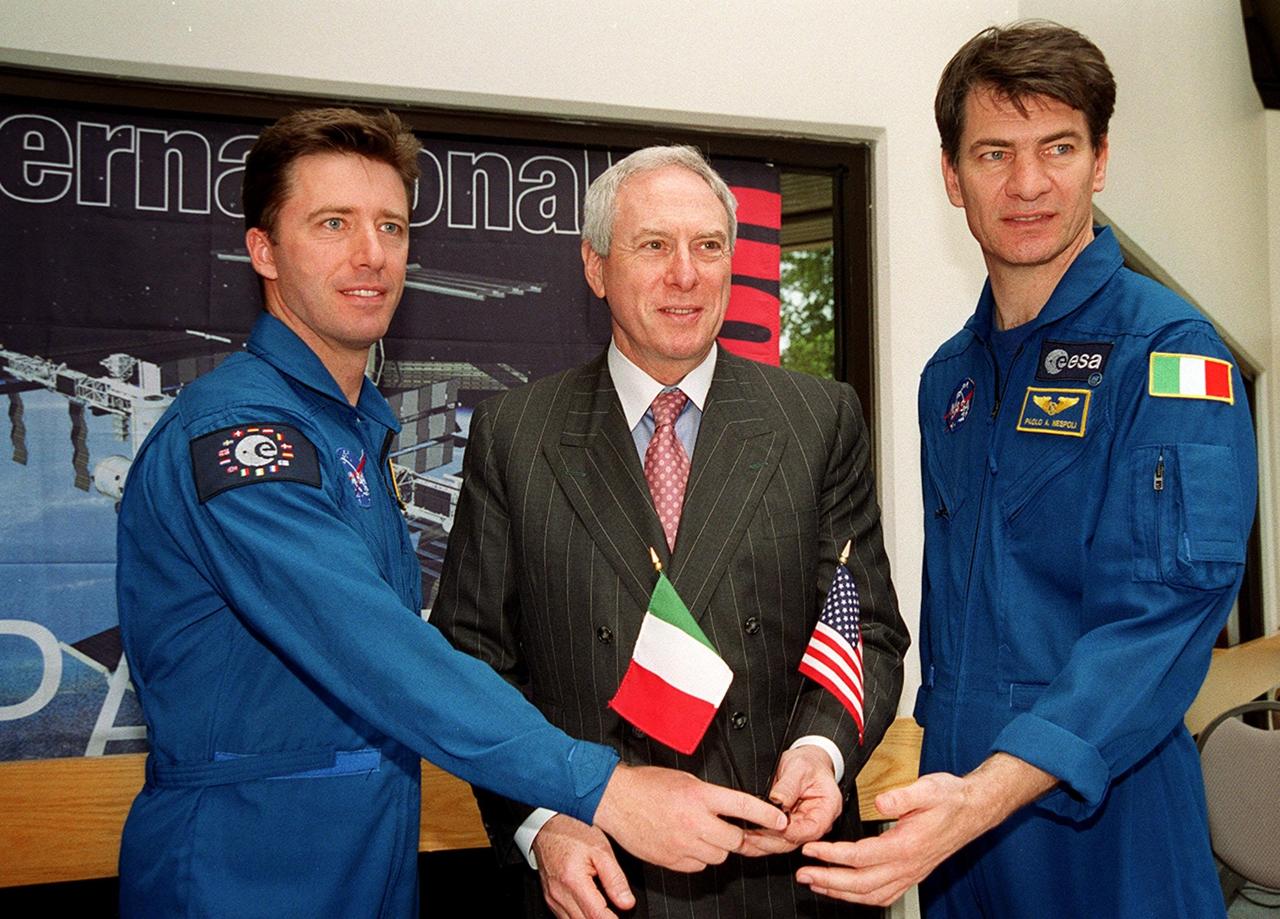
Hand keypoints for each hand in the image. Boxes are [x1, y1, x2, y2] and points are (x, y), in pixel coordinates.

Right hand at [532, 814, 633, 918]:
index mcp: (573, 881)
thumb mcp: (601, 849)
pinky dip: (581, 916)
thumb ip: (615, 878)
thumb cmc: (573, 831)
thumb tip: (627, 903)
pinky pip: (566, 917)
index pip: (596, 916)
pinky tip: (592, 907)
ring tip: (606, 910)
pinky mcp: (550, 899)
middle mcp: (559, 894)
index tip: (624, 918)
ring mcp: (552, 898)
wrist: (548, 824)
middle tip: (617, 913)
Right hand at [593, 763, 786, 872]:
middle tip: (726, 826)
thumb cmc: (647, 785)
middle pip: (734, 839)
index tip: (780, 821)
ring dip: (716, 846)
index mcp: (699, 796)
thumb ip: (710, 796)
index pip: (742, 806)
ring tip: (700, 832)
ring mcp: (682, 844)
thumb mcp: (686, 780)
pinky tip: (686, 842)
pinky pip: (699, 866)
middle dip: (735, 834)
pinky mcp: (671, 860)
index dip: (766, 815)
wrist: (615, 799)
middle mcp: (693, 821)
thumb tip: (733, 808)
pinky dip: (698, 857)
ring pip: (718, 856)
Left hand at [738, 745, 841, 855]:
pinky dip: (758, 839)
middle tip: (748, 836)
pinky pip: (774, 838)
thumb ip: (789, 786)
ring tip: (741, 838)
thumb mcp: (798, 768)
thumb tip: (777, 801)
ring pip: (782, 844)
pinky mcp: (788, 828)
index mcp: (827, 808)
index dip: (790, 831)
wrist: (806, 762)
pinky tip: (743, 837)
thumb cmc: (807, 763)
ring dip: (761, 843)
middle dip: (769, 840)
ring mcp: (801, 827)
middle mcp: (816, 823)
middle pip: (794, 841)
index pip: (811, 829)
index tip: (771, 826)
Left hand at [795, 754, 1055, 905]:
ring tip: (816, 884)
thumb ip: (903, 796)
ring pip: (871, 895)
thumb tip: (881, 802)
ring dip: (841, 892)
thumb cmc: (949, 797)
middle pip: (861, 883)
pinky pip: (883, 895)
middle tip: (803, 874)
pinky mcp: (912, 874)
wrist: (973, 809)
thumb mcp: (928, 788)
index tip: (811, 850)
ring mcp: (911, 874)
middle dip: (829, 881)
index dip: (833, 855)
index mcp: (906, 845)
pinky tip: (846, 891)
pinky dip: (861, 897)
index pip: (861, 856)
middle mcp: (908, 866)